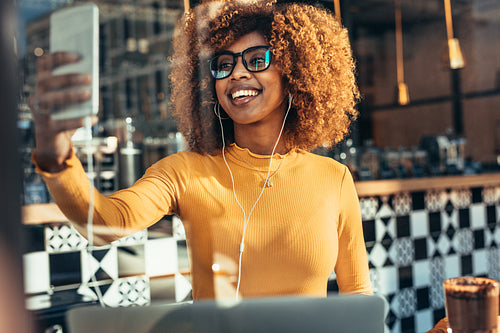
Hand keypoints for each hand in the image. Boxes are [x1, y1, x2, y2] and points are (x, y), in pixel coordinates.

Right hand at [29, 51, 97, 171]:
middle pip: (47, 81)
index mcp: (42, 85)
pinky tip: (94, 118)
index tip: (78, 55)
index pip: (44, 64)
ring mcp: (39, 113)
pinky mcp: (46, 129)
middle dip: (68, 77)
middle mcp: (36, 96)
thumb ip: (78, 90)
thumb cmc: (65, 116)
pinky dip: (79, 121)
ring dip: (71, 94)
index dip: (59, 57)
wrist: (53, 143)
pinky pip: (62, 124)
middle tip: (89, 77)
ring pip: (50, 99)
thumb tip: (92, 81)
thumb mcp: (71, 102)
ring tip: (89, 93)